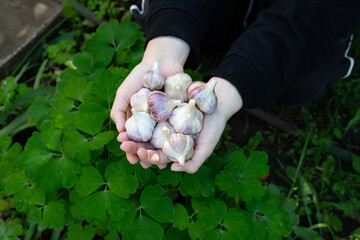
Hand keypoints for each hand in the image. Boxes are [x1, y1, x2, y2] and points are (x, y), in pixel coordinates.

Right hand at [110, 36, 189, 167]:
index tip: (131, 158)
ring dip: (162, 153)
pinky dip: (178, 141)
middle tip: (145, 165)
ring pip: (165, 141)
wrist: (161, 62)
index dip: (132, 149)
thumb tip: (119, 131)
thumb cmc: (140, 77)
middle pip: (149, 144)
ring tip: (161, 163)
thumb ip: (118, 110)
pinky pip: (180, 131)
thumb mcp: (124, 93)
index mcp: (139, 121)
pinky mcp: (182, 116)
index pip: (134, 140)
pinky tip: (177, 150)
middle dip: (146, 156)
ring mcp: (167, 121)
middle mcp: (153, 124)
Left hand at [118, 76, 242, 172]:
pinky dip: (139, 116)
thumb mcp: (206, 147)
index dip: (147, 156)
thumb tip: (172, 169)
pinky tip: (129, 115)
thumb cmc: (214, 128)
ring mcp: (163, 124)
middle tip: (121, 143)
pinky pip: (148, 114)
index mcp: (174, 150)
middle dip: (133, 146)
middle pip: (147, 145)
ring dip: (132, 133)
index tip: (138, 153)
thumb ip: (193, 162)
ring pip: (145, 131)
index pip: (158, 157)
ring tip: (121, 132)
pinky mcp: (162, 110)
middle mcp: (166, 138)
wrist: (218, 104)